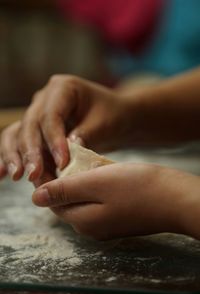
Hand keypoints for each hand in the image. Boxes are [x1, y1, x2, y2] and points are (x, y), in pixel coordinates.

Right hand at [0, 75, 136, 184]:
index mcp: (63, 88)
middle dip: (31, 152)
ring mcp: (38, 113)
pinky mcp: (37, 130)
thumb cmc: (113, 115)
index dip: (53, 140)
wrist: (115, 116)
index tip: (62, 163)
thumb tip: (62, 158)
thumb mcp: (104, 123)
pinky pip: (19, 142)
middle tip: (34, 175)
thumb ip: (84, 136)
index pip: (51, 116)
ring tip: (17, 176)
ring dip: (16, 156)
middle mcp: (45, 98)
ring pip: (18, 133)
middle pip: (30, 125)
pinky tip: (2, 174)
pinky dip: (11, 156)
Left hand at [32, 163, 196, 239]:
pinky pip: (98, 201)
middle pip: (68, 202)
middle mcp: (91, 228)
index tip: (51, 158)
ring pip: (84, 200)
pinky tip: (101, 171)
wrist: (175, 198)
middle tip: (68, 156)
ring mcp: (107, 225)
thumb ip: (64, 190)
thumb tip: (34, 198)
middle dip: (64, 180)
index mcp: (82, 221)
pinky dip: (95, 186)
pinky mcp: (119, 218)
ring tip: (84, 160)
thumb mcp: (96, 183)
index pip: (53, 201)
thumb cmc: (137, 187)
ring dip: (81, 181)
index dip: (48, 179)